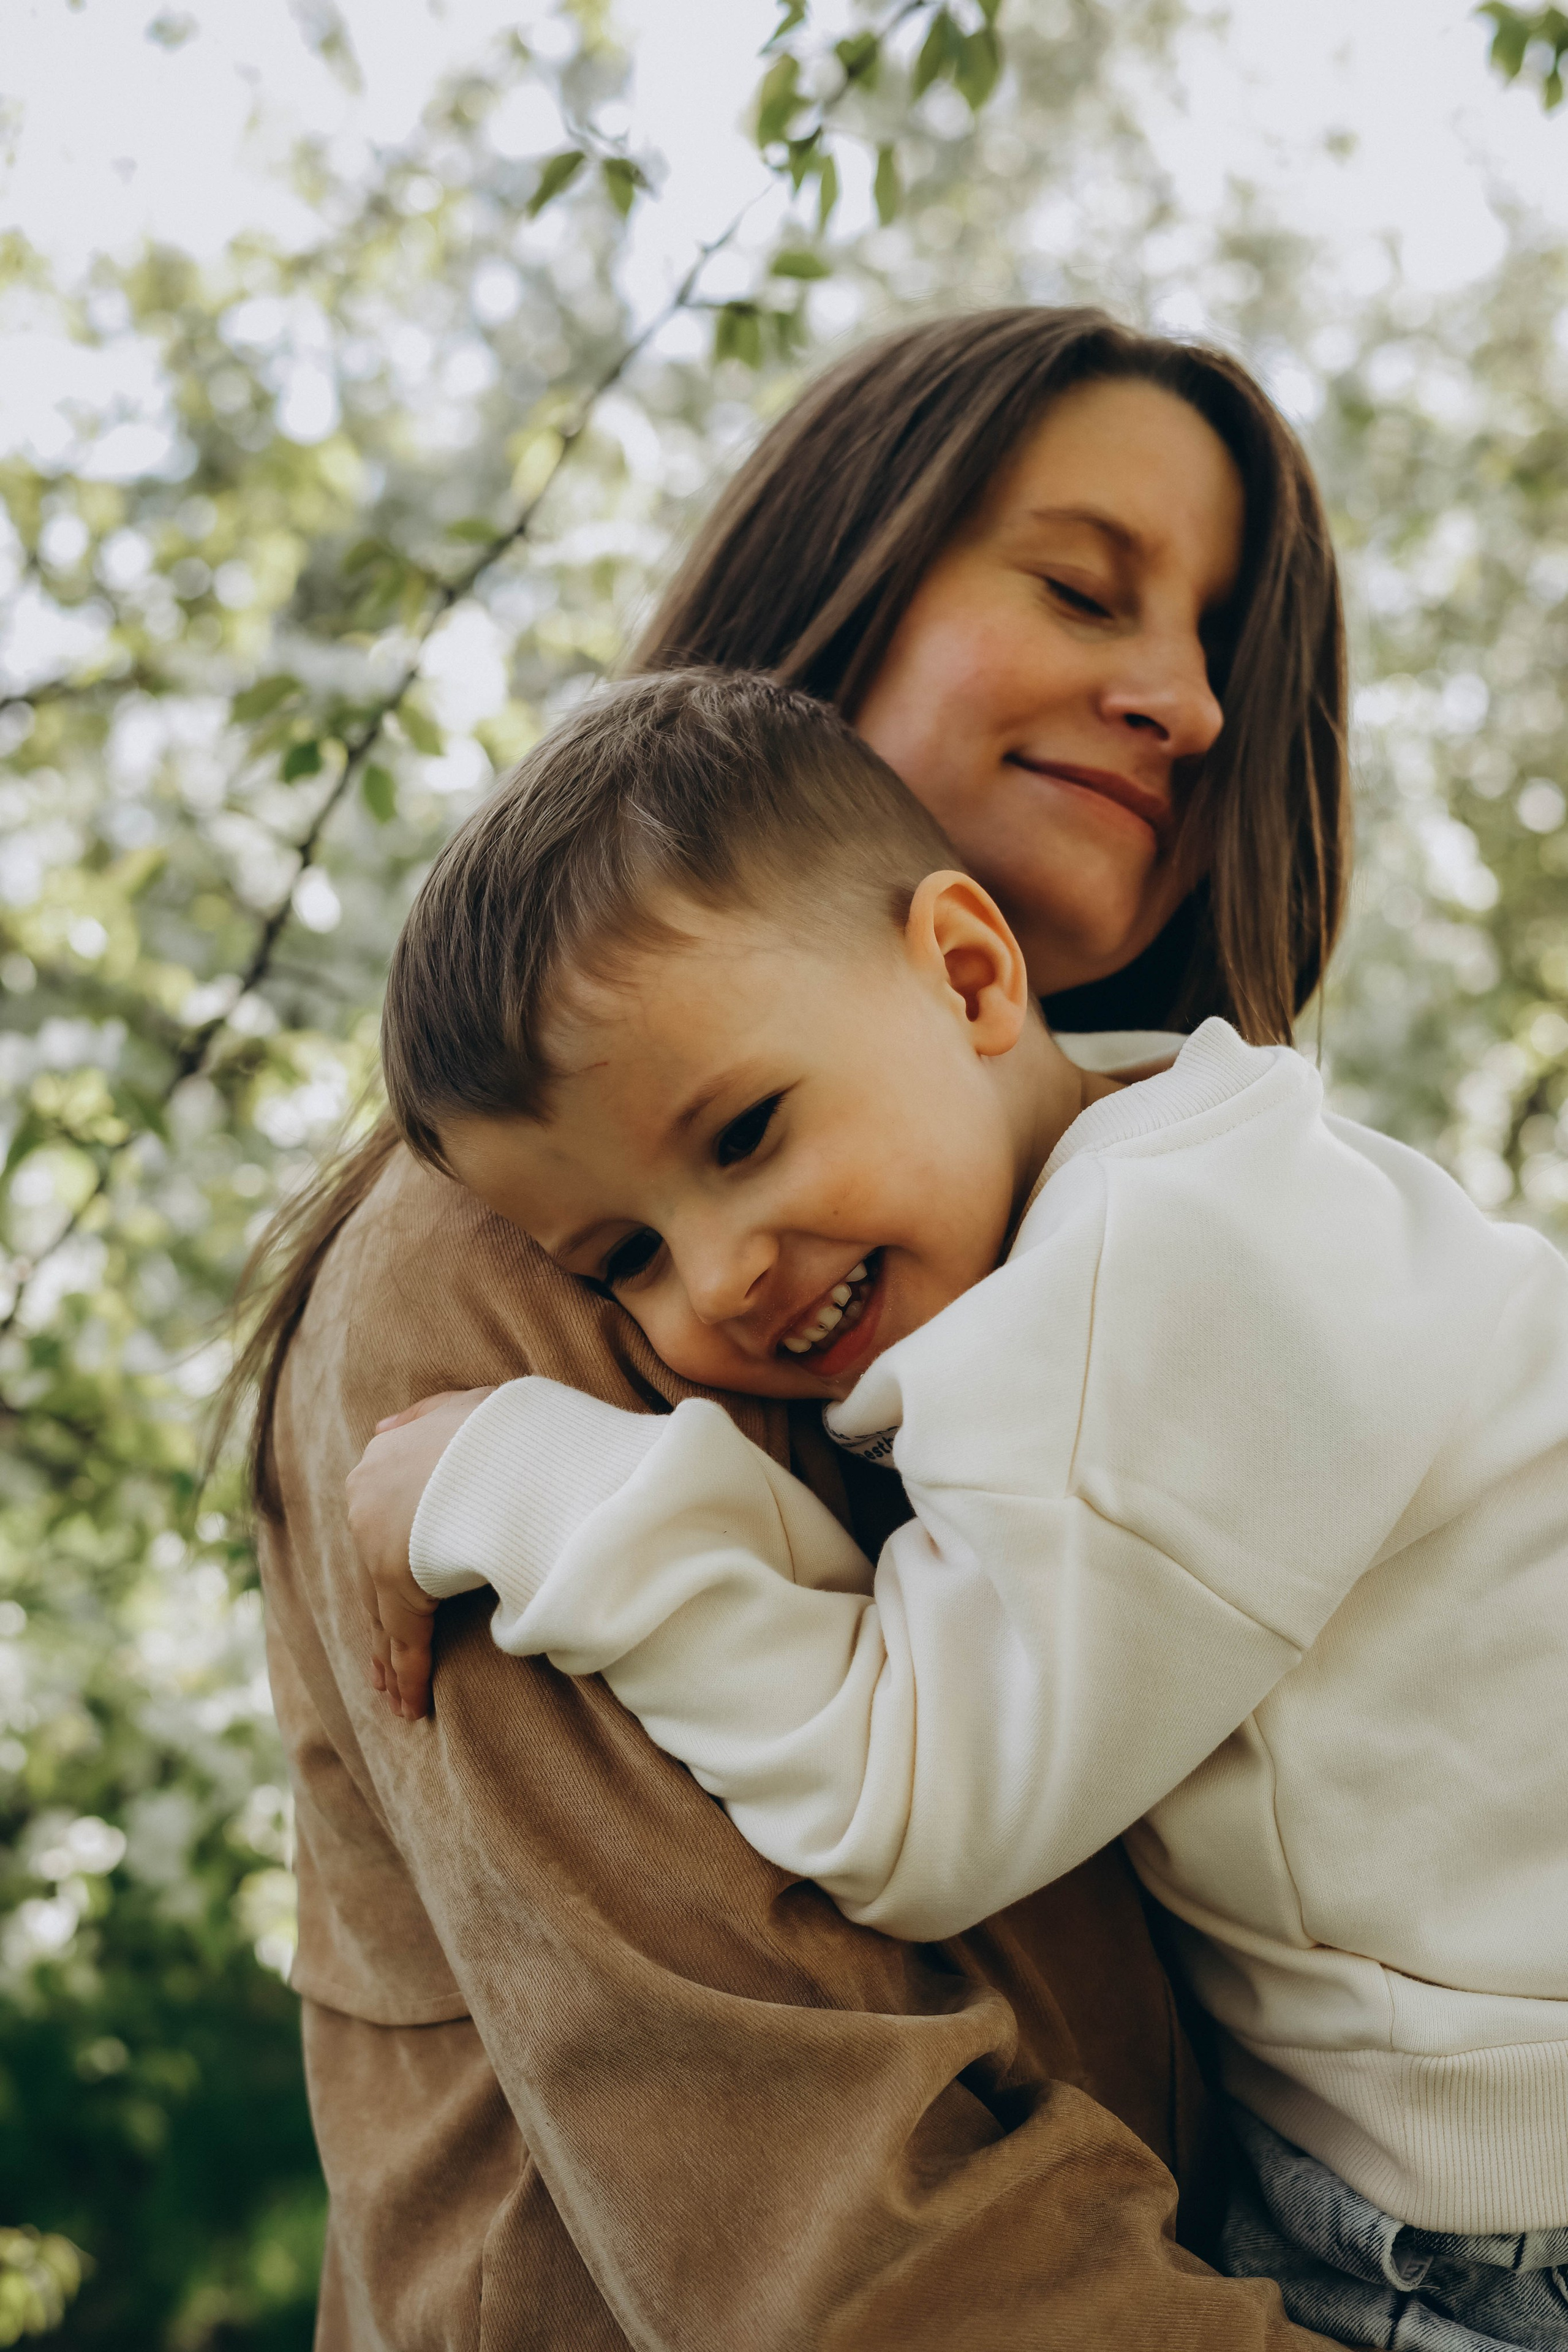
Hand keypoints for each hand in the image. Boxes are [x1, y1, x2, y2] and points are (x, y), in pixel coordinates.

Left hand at [346, 1387, 494, 1720]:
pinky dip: (410, 1673)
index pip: (381, 1529)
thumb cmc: (497, 1424)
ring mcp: (382, 1552)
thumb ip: (421, 1418)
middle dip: (382, 1624)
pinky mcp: (403, 1588)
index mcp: (380, 1467)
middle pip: (375, 1580)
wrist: (502, 1440)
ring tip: (393, 1697)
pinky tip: (409, 1707)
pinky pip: (407, 1640)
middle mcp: (368, 1511)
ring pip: (384, 1617)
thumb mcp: (461, 1405)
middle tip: (382, 1667)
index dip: (389, 1568)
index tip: (392, 1592)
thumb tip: (381, 1430)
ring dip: (391, 1660)